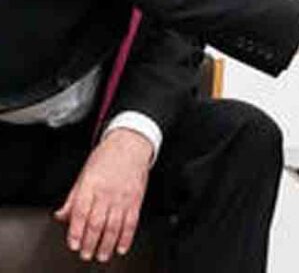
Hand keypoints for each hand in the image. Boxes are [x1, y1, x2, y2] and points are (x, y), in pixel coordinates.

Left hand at [54, 128, 151, 262]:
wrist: (131, 143)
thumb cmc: (106, 157)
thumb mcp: (84, 174)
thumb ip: (73, 198)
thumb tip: (61, 216)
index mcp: (91, 185)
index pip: (81, 212)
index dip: (76, 231)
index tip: (74, 244)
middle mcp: (107, 192)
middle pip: (97, 222)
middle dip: (91, 242)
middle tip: (86, 254)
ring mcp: (123, 196)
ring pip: (115, 225)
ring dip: (108, 244)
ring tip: (102, 255)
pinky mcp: (136, 198)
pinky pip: (132, 221)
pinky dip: (127, 236)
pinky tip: (122, 246)